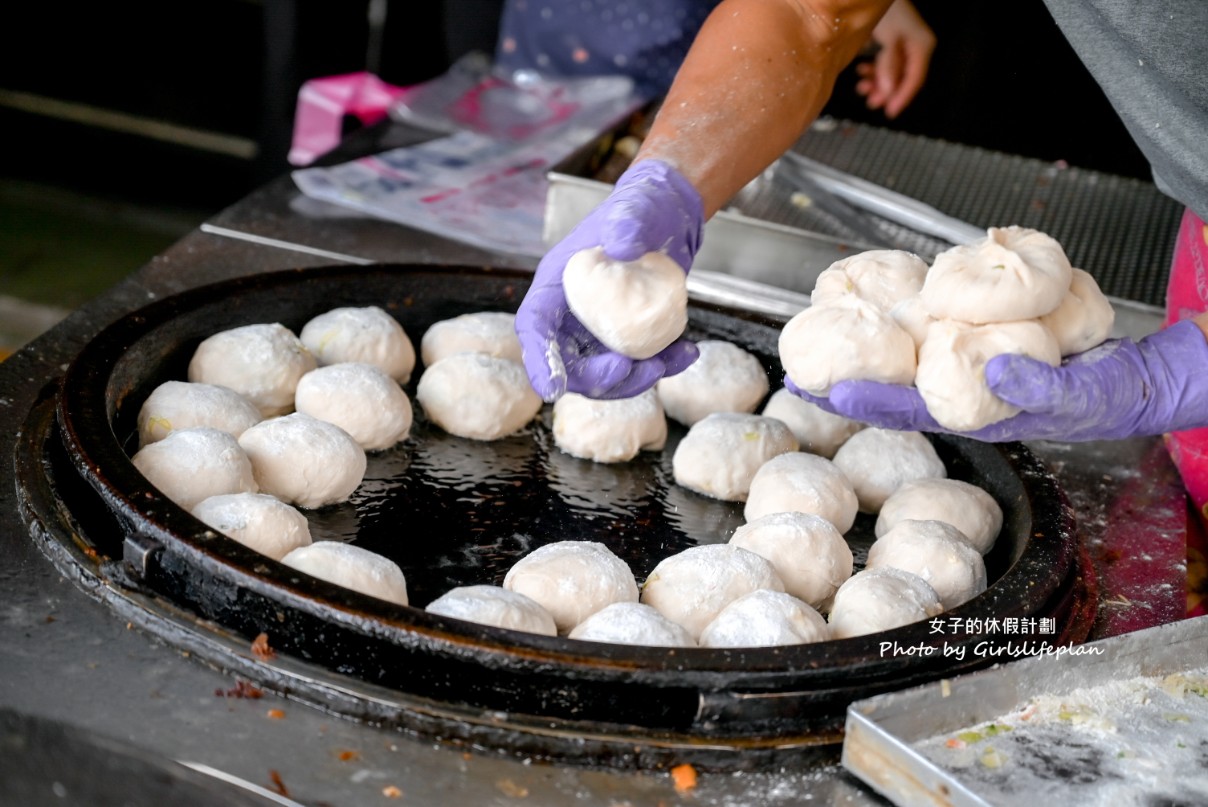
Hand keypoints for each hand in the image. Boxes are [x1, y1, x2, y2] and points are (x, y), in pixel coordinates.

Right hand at [515, 159, 703, 400]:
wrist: (670, 216)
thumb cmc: (642, 208)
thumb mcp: (635, 209)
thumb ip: (626, 223)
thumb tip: (621, 247)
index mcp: (556, 286)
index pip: (535, 327)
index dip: (539, 360)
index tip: (551, 388)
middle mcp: (572, 314)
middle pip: (569, 363)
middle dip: (596, 378)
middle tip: (630, 369)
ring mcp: (599, 329)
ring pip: (604, 374)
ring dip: (632, 381)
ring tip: (665, 364)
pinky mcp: (628, 336)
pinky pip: (639, 364)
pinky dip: (663, 365)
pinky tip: (687, 353)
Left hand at [784, 320, 1207, 441]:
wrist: (1137, 375)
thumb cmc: (1110, 397)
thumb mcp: (1082, 394)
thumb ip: (1039, 385)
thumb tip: (993, 370)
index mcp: (979, 413)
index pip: (911, 409)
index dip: (868, 402)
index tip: (827, 392)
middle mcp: (965, 390)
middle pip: (894, 384)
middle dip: (848, 377)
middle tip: (799, 368)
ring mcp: (971, 362)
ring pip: (909, 353)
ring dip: (869, 344)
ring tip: (826, 331)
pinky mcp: (983, 334)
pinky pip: (937, 324)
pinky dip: (909, 313)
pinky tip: (886, 301)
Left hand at [855, 0, 935, 118]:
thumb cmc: (887, 10)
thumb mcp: (889, 38)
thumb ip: (889, 64)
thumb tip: (888, 91)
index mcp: (922, 46)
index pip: (915, 79)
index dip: (902, 98)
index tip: (889, 113)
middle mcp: (916, 48)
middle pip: (903, 79)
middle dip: (885, 91)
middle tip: (870, 102)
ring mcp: (905, 46)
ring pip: (892, 74)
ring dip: (877, 82)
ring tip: (861, 85)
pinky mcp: (893, 44)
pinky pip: (885, 65)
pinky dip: (874, 71)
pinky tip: (862, 71)